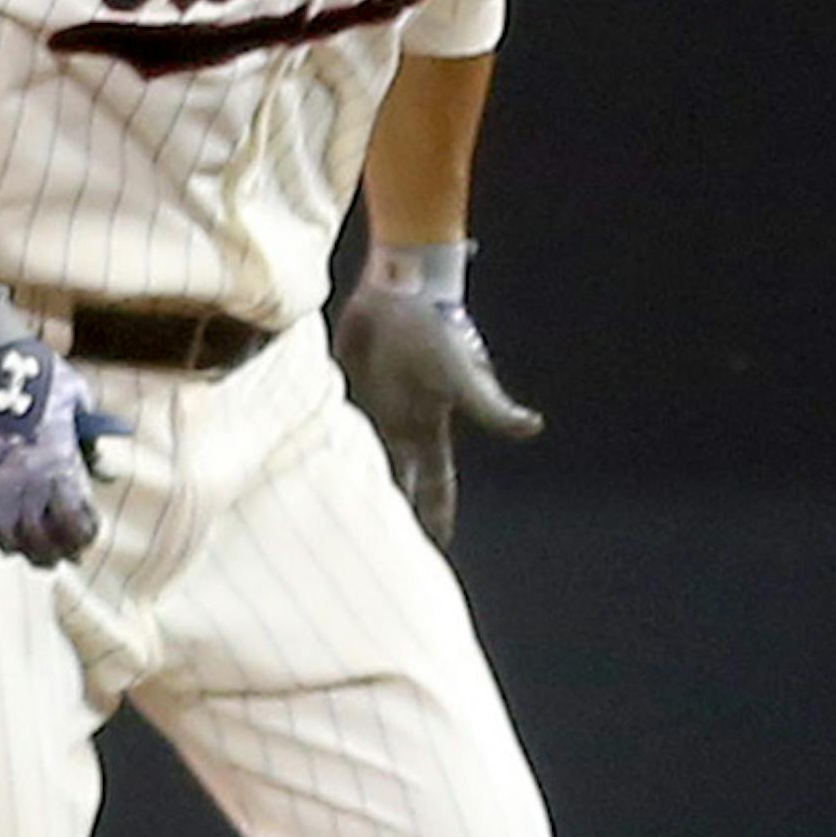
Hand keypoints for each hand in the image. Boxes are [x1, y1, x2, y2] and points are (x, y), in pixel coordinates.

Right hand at [0, 325, 127, 567]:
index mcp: (56, 461)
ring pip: (13, 535)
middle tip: (70, 556)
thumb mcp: (75, 396)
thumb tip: (103, 469)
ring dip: (29, 551)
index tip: (90, 535)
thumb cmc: (34, 373)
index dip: (85, 533)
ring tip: (41, 559)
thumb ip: (90, 437)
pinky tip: (10, 543)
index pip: (75, 517)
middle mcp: (26, 479)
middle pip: (44, 536)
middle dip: (60, 550)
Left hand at [336, 284, 541, 549]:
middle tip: (383, 549)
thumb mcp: (464, 375)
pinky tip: (302, 468)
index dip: (437, 516)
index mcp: (428, 428)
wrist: (400, 287)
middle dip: (395, 512)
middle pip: (400, 481)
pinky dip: (323, 446)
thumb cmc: (436, 330)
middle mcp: (401, 423)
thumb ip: (492, 408)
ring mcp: (373, 406)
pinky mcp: (343, 386)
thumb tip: (533, 428)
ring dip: (354, 483)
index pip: (436, 484)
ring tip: (337, 518)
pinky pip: (331, 426)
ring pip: (361, 459)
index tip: (439, 549)